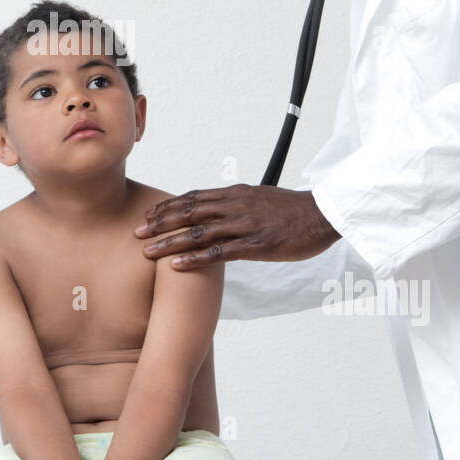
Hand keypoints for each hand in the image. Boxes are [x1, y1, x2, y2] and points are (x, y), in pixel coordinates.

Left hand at [133, 184, 340, 269]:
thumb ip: (239, 204)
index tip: (149, 214)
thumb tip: (222, 209)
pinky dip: (195, 258)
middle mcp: (234, 206)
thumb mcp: (261, 198)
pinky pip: (219, 252)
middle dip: (160, 223)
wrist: (323, 214)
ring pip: (198, 232)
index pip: (193, 197)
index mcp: (235, 194)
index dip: (168, 206)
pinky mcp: (255, 245)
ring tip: (146, 251)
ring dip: (169, 241)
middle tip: (136, 233)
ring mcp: (243, 225)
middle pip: (188, 212)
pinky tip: (176, 266)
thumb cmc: (294, 209)